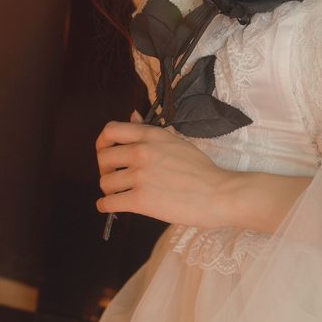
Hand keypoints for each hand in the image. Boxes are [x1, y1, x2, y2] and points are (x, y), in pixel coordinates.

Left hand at [96, 117, 243, 228]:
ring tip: (119, 193)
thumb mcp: (175, 141)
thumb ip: (149, 131)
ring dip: (108, 190)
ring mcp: (140, 176)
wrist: (219, 194)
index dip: (102, 143)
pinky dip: (105, 206)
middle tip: (115, 177)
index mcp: (150, 135)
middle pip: (103, 158)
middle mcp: (141, 152)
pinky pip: (109, 203)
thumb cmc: (201, 170)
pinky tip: (111, 206)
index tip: (106, 152)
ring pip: (105, 182)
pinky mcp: (140, 200)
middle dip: (105, 169)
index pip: (110, 130)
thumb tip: (130, 115)